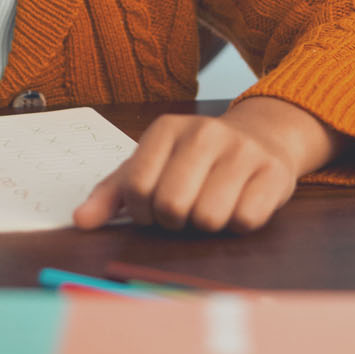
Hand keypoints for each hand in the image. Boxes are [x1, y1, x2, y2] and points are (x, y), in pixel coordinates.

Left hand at [71, 96, 338, 233]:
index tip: (155, 207)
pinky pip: (245, 220)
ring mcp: (243, 150)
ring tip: (212, 207)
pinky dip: (238, 224)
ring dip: (207, 225)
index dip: (142, 212)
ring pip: (209, 217)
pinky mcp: (274, 172)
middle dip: (175, 221)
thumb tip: (81, 220)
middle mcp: (206, 132)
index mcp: (168, 128)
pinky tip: (239, 205)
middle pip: (172, 205)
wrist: (262, 138)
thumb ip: (113, 194)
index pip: (137, 187)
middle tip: (185, 211)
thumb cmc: (196, 161)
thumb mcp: (152, 167)